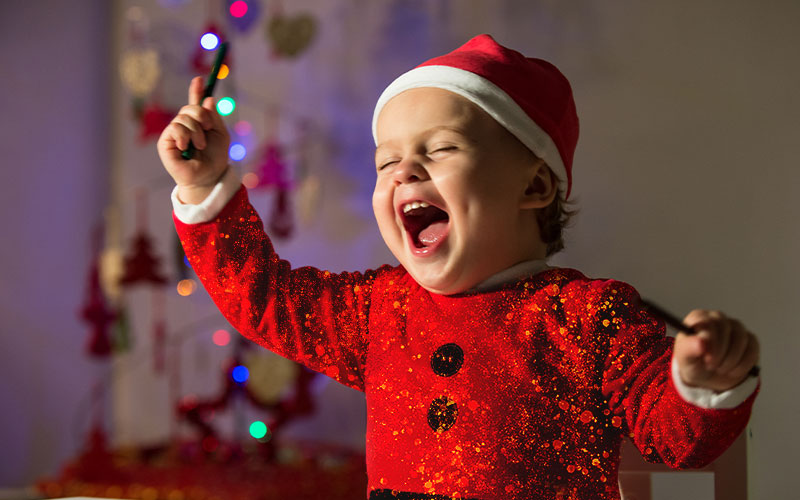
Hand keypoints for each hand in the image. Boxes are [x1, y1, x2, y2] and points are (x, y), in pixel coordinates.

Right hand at [157, 76, 229, 203]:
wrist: (209, 175)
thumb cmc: (215, 158)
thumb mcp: (220, 134)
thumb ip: (214, 117)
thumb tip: (208, 99)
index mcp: (198, 123)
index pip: (194, 103)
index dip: (196, 91)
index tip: (199, 79)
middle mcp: (184, 126)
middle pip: (190, 108)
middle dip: (202, 116)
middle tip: (208, 130)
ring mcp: (173, 134)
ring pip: (183, 117)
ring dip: (196, 131)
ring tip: (200, 146)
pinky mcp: (165, 143)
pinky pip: (174, 128)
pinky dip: (184, 136)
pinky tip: (187, 146)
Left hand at [673, 310, 759, 391]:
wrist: (707, 376)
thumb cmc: (692, 362)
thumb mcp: (685, 358)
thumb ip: (689, 348)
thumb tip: (700, 342)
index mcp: (698, 318)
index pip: (708, 322)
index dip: (710, 341)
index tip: (707, 358)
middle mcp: (717, 318)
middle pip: (725, 328)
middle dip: (720, 351)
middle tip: (712, 366)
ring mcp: (735, 327)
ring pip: (741, 338)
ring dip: (731, 359)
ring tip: (720, 370)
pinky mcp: (750, 340)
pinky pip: (752, 349)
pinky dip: (743, 364)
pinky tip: (732, 372)